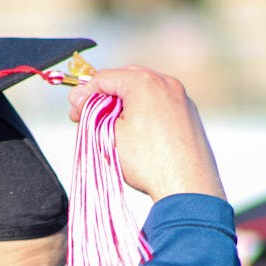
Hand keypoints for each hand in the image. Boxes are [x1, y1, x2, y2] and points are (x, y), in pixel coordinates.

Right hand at [68, 66, 225, 202]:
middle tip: (89, 118)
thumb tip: (78, 96)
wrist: (188, 187)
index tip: (75, 114)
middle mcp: (167, 84)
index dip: (85, 95)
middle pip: (125, 80)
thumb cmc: (148, 162)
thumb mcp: (108, 135)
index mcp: (145, 83)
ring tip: (112, 129)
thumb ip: (91, 111)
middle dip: (105, 98)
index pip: (104, 78)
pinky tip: (136, 135)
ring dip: (124, 106)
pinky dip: (143, 113)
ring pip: (144, 92)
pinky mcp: (189, 115)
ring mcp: (182, 99)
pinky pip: (160, 105)